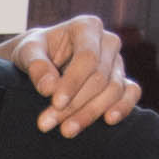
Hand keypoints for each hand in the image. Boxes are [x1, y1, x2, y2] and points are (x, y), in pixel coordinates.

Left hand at [3, 14, 138, 136]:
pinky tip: (109, 120)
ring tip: (66, 130)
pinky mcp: (122, 80)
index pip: (87, 57)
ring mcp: (117, 61)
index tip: (55, 102)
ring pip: (114, 89)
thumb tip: (48, 87)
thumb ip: (35, 65)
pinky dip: (123, 107)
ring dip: (91, 113)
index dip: (73, 82)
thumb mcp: (27, 53)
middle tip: (47, 123)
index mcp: (87, 27)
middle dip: (75, 104)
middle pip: (99, 77)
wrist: (43, 60)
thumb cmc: (36, 53)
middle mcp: (107, 41)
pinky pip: (131, 93)